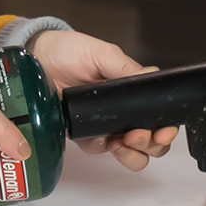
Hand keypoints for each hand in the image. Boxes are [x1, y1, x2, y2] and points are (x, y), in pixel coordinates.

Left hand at [28, 29, 177, 172]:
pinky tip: (102, 139)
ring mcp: (105, 127)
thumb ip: (125, 68)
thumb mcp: (101, 53)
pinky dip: (106, 150)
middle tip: (138, 134)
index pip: (160, 117)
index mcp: (133, 94)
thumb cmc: (71, 51)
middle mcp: (124, 114)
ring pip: (132, 154)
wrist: (39, 58)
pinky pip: (102, 151)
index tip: (163, 130)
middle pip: (151, 142)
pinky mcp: (85, 136)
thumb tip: (152, 78)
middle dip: (152, 144)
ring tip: (123, 141)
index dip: (167, 129)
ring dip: (134, 154)